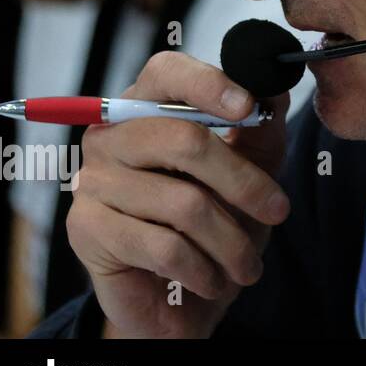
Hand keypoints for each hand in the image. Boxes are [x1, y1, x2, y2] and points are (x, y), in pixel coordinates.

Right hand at [65, 51, 290, 337]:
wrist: (180, 294)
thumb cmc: (216, 218)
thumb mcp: (251, 165)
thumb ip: (261, 126)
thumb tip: (274, 87)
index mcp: (147, 106)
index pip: (167, 72)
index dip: (209, 85)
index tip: (250, 107)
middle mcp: (111, 136)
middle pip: (184, 140)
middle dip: (244, 182)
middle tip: (278, 211)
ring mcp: (92, 180)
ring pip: (183, 202)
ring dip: (231, 242)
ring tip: (248, 265)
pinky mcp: (87, 229)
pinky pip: (164, 247)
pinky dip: (203, 269)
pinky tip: (213, 280)